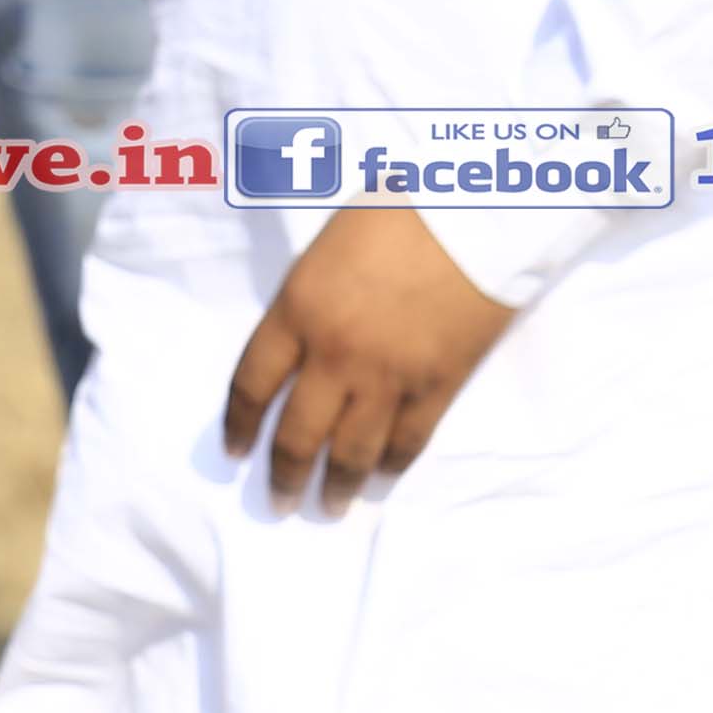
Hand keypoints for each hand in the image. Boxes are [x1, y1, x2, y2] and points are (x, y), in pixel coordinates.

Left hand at [225, 204, 519, 508]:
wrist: (477, 208)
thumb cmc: (398, 206)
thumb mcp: (327, 245)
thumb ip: (307, 298)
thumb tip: (299, 337)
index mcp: (296, 310)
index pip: (251, 386)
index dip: (240, 427)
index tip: (235, 454)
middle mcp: (334, 355)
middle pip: (297, 434)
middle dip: (283, 475)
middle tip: (279, 502)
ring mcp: (388, 377)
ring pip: (352, 451)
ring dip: (335, 485)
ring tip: (327, 506)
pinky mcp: (439, 386)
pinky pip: (407, 442)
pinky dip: (390, 466)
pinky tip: (378, 478)